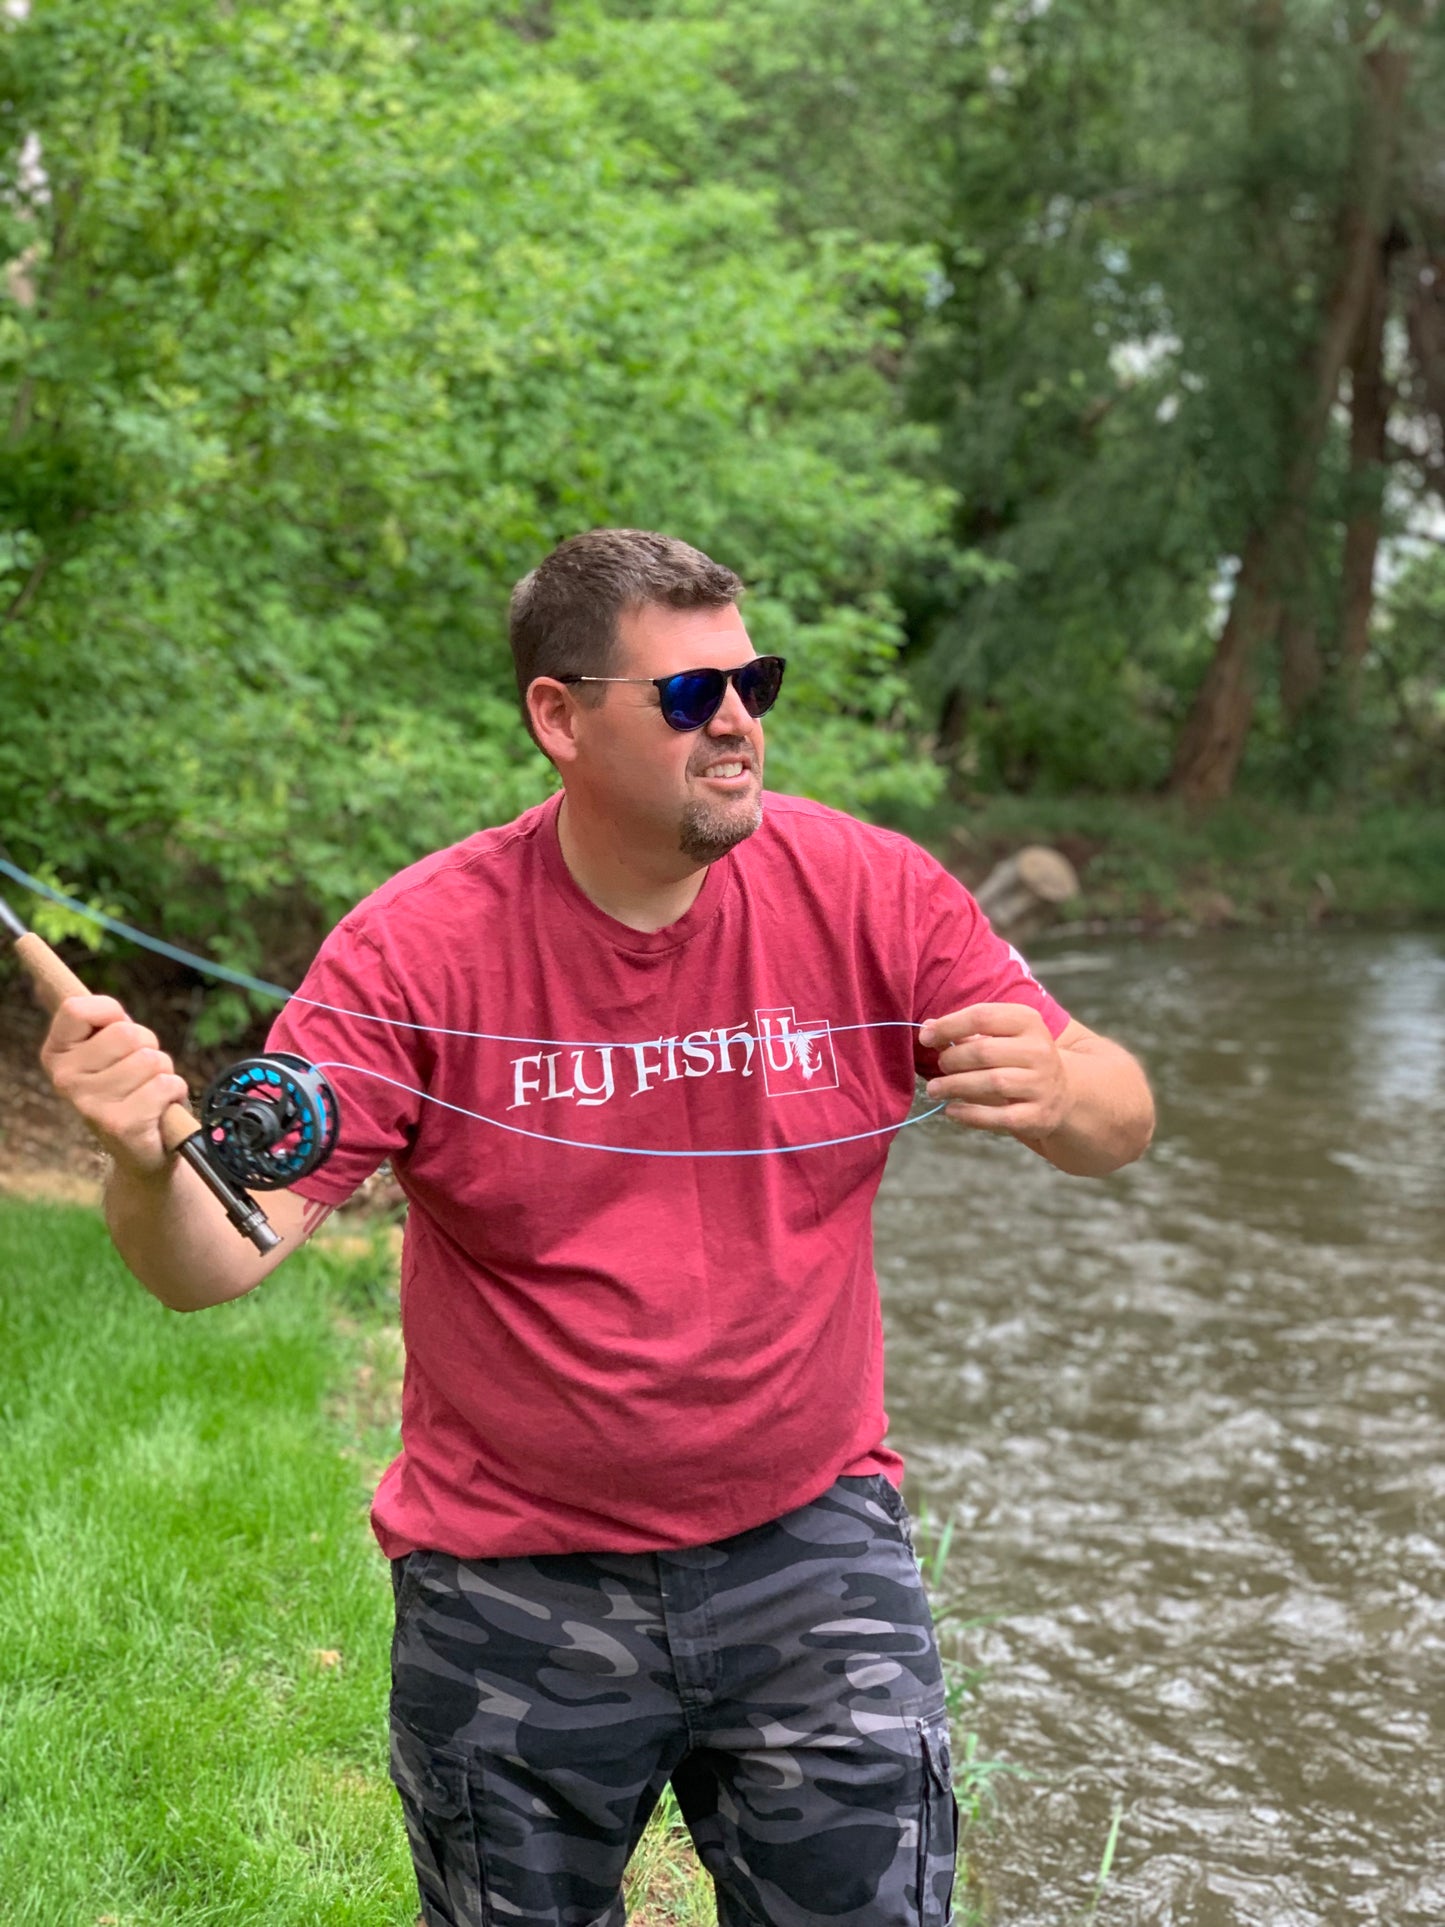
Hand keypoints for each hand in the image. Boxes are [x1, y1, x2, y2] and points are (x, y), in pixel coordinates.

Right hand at [39, 995, 190, 1177]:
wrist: (141, 1150)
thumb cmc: (129, 1087)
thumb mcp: (110, 1050)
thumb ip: (101, 1020)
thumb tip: (62, 984)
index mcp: (56, 1054)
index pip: (76, 1008)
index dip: (109, 1010)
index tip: (117, 1025)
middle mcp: (65, 1079)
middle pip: (127, 1033)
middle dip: (148, 1046)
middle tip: (141, 1070)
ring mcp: (90, 1103)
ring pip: (152, 1059)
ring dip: (163, 1072)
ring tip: (149, 1091)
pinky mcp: (120, 1124)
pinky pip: (166, 1084)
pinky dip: (174, 1092)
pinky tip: (159, 1109)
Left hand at [918, 1002, 1068, 1144]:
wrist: (1060, 1092)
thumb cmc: (1018, 1058)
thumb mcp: (1000, 1036)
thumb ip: (965, 1033)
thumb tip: (928, 1029)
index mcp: (1028, 1022)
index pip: (983, 1016)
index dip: (949, 1026)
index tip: (926, 1036)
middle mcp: (1039, 1051)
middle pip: (984, 1051)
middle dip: (952, 1059)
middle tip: (940, 1066)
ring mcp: (1041, 1085)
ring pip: (992, 1083)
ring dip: (955, 1086)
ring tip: (935, 1089)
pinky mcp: (1037, 1116)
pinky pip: (999, 1116)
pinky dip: (970, 1114)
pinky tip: (951, 1110)